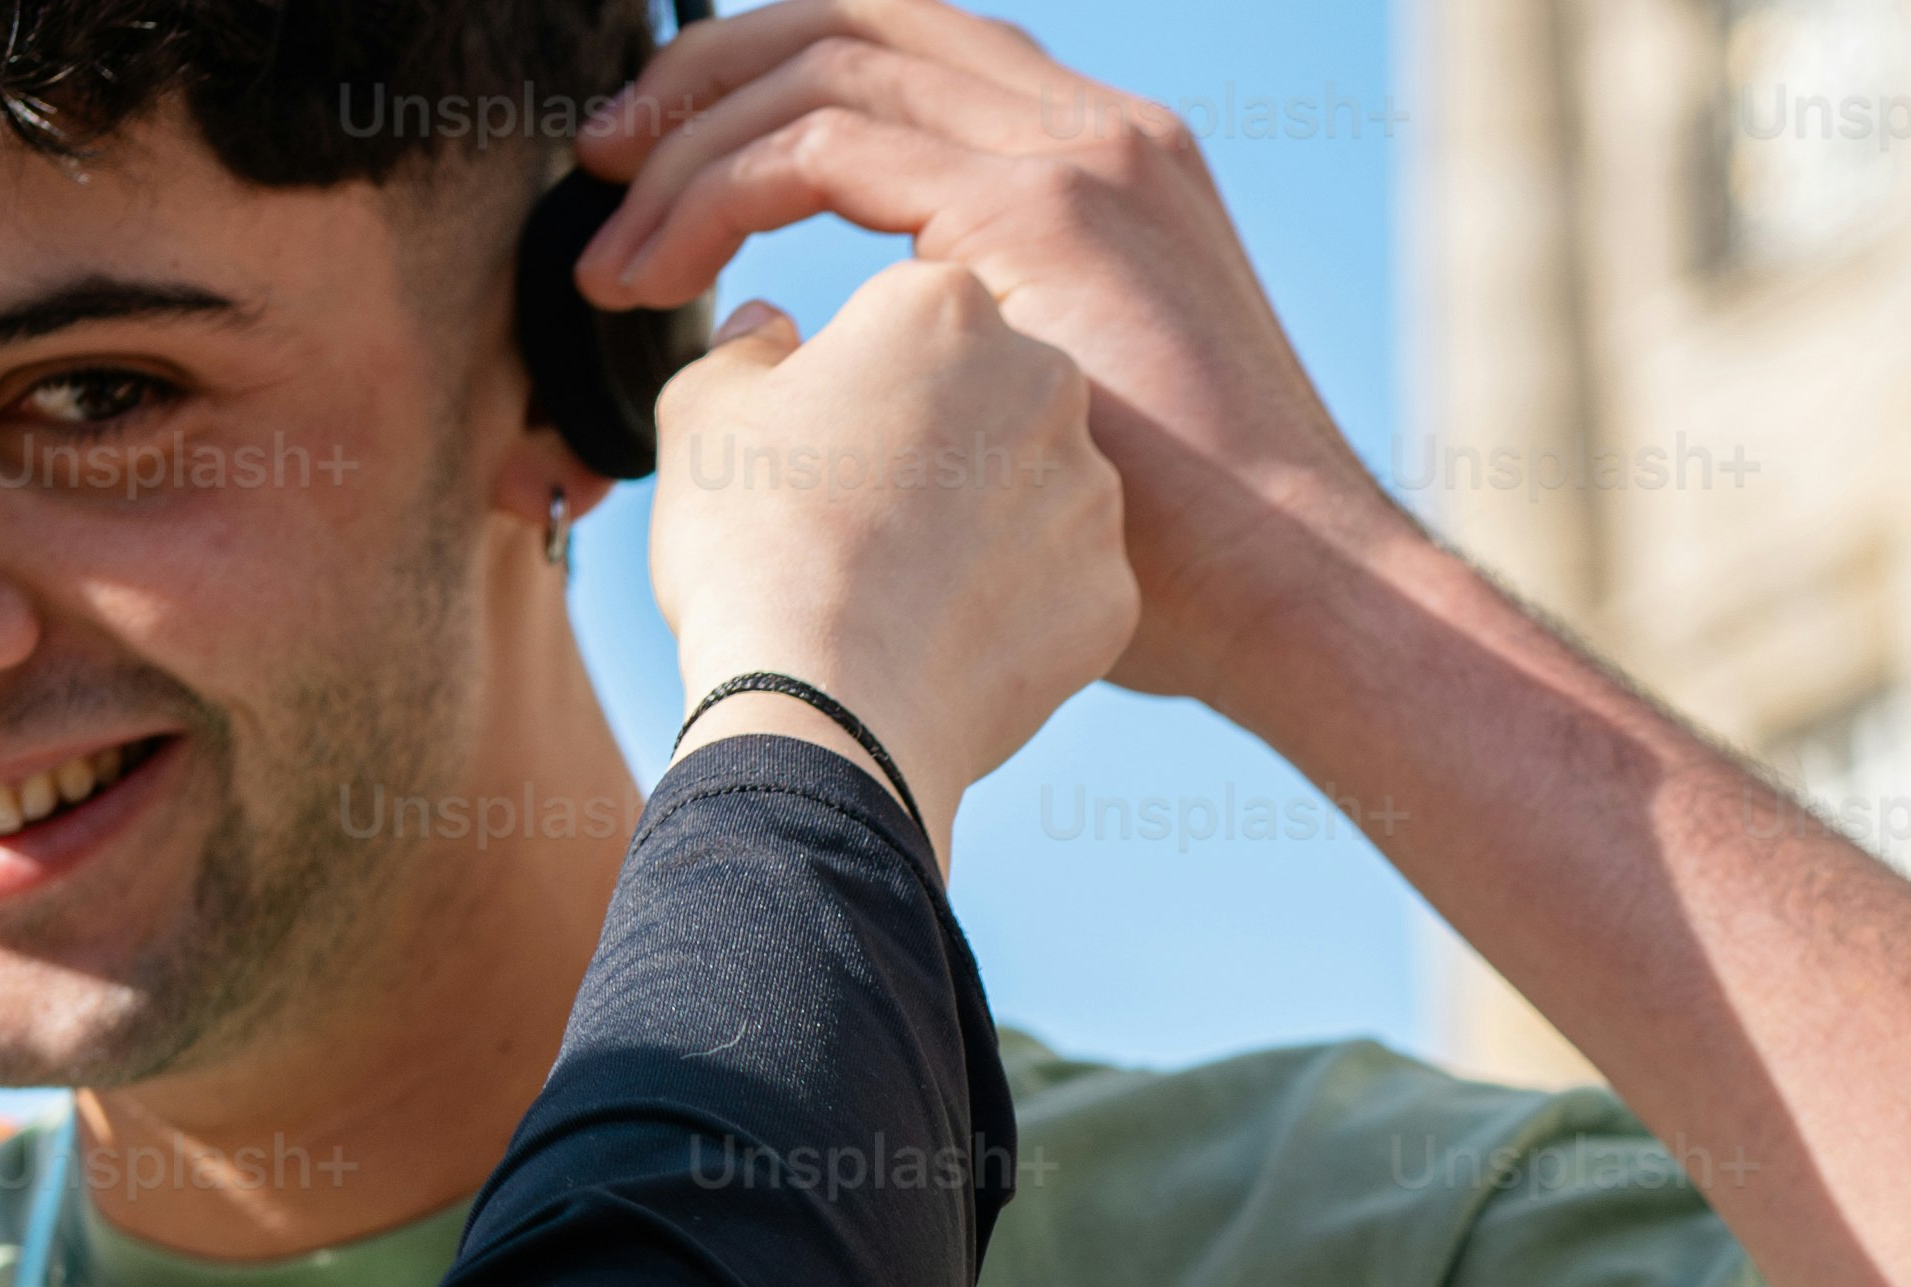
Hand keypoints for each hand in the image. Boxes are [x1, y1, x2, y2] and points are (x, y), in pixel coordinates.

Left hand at [574, 0, 1384, 709]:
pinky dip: (717, 195)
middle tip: (606, 164)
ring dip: (688, 141)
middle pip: (851, 15)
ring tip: (609, 240)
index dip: (768, 85)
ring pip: (821, 63)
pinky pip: (823, 144)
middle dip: (702, 79)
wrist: (1304, 604)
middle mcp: (1097, 124)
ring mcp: (1077, 153)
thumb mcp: (1054, 412)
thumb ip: (962, 350)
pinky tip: (661, 277)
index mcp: (1108, 156)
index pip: (905, 51)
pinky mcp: (1044, 205)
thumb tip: (830, 363)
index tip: (672, 173)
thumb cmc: (1188, 564)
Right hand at [641, 263, 1139, 851]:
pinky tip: (949, 639)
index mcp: (947, 304)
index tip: (810, 445)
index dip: (843, 383)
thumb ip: (743, 349)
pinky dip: (1010, 608)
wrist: (832, 711)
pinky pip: (1057, 585)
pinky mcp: (1110, 593)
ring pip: (1026, 490)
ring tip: (901, 586)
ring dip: (975, 522)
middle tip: (855, 518)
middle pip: (978, 395)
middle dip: (926, 441)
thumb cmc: (756, 544)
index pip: (898, 321)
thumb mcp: (704, 413)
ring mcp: (1092, 493)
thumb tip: (770, 331)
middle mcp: (1045, 378)